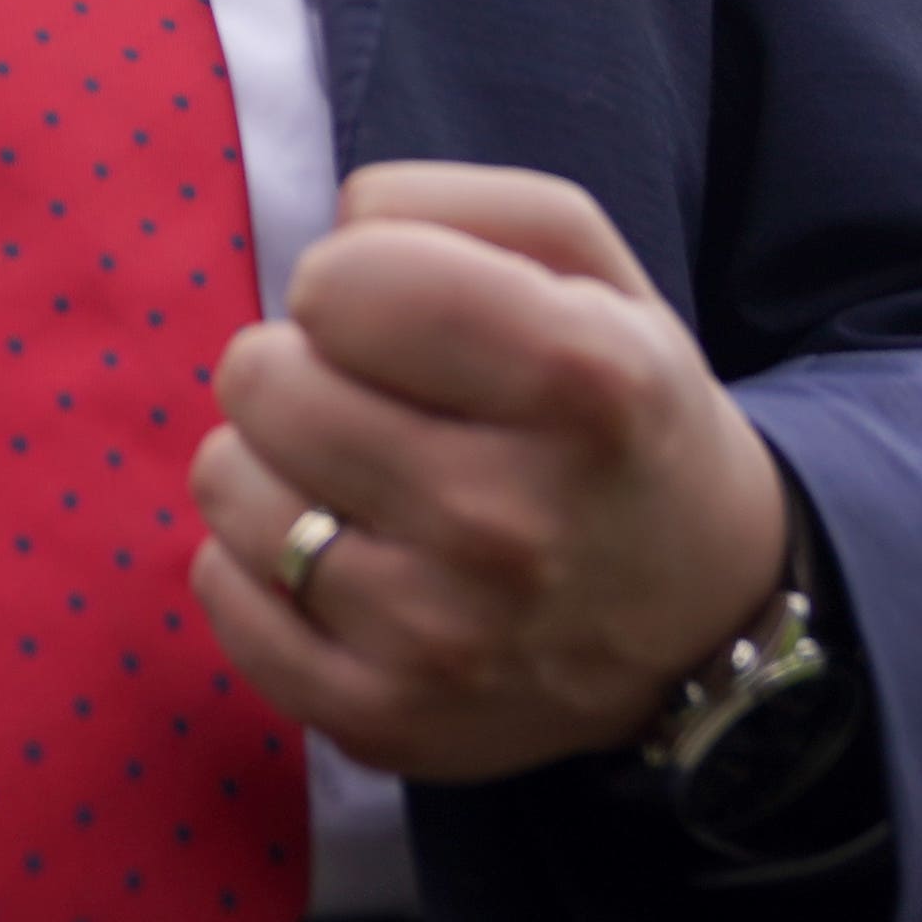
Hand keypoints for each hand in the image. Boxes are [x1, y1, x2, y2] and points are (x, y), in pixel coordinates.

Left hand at [187, 161, 793, 781]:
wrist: (701, 607)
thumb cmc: (617, 407)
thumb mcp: (587, 267)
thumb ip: (453, 202)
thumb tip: (334, 232)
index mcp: (580, 383)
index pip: (342, 282)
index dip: (351, 279)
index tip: (396, 314)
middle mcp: (511, 521)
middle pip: (264, 378)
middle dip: (300, 362)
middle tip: (371, 397)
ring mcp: (441, 638)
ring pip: (228, 482)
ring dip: (271, 456)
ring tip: (353, 471)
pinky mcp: (383, 719)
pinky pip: (221, 595)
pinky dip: (251, 557)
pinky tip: (334, 548)